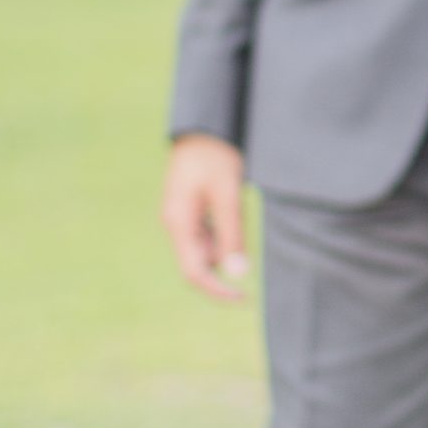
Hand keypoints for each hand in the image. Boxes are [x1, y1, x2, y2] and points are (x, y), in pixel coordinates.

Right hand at [162, 133, 249, 299]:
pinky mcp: (190, 211)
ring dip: (225, 249)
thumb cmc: (214, 157)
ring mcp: (181, 219)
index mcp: (179, 223)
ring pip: (204, 250)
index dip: (217, 290)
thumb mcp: (228, 195)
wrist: (203, 129)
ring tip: (239, 212)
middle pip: (197, 264)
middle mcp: (175, 225)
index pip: (194, 272)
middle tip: (252, 267)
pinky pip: (207, 235)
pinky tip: (234, 211)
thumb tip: (238, 273)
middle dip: (223, 273)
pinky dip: (223, 235)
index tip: (242, 298)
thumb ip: (232, 234)